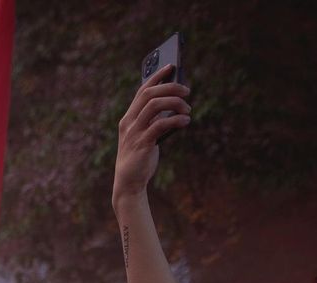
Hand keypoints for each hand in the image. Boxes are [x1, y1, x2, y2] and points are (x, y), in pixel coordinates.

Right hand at [112, 65, 190, 201]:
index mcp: (128, 118)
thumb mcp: (144, 134)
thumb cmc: (139, 157)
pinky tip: (185, 120)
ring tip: (188, 108)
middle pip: (149, 94)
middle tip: (187, 90)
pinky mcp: (142, 144)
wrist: (128, 182)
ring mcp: (134, 133)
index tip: (172, 66)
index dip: (157, 76)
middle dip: (170, 87)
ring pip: (154, 105)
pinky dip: (175, 120)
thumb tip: (174, 102)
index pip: (142, 90)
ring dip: (174, 103)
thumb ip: (153, 120)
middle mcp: (129, 122)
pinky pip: (160, 125)